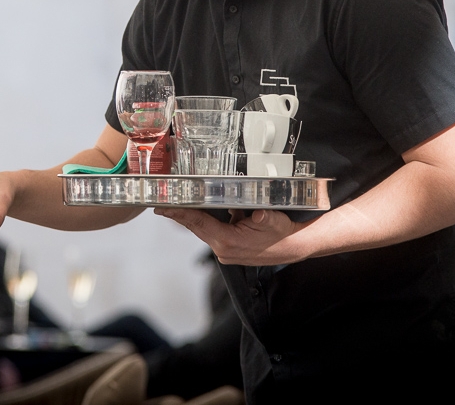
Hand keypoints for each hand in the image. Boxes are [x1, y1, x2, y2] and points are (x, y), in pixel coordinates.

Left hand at [155, 207, 312, 265]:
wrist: (293, 247)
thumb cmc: (282, 234)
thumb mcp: (274, 221)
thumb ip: (264, 218)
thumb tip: (257, 215)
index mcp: (229, 241)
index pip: (198, 224)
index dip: (179, 215)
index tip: (163, 209)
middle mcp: (223, 249)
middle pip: (196, 227)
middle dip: (180, 216)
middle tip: (161, 205)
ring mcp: (225, 251)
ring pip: (203, 230)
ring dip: (191, 219)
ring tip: (176, 206)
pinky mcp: (229, 249)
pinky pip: (212, 232)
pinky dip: (204, 222)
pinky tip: (199, 212)